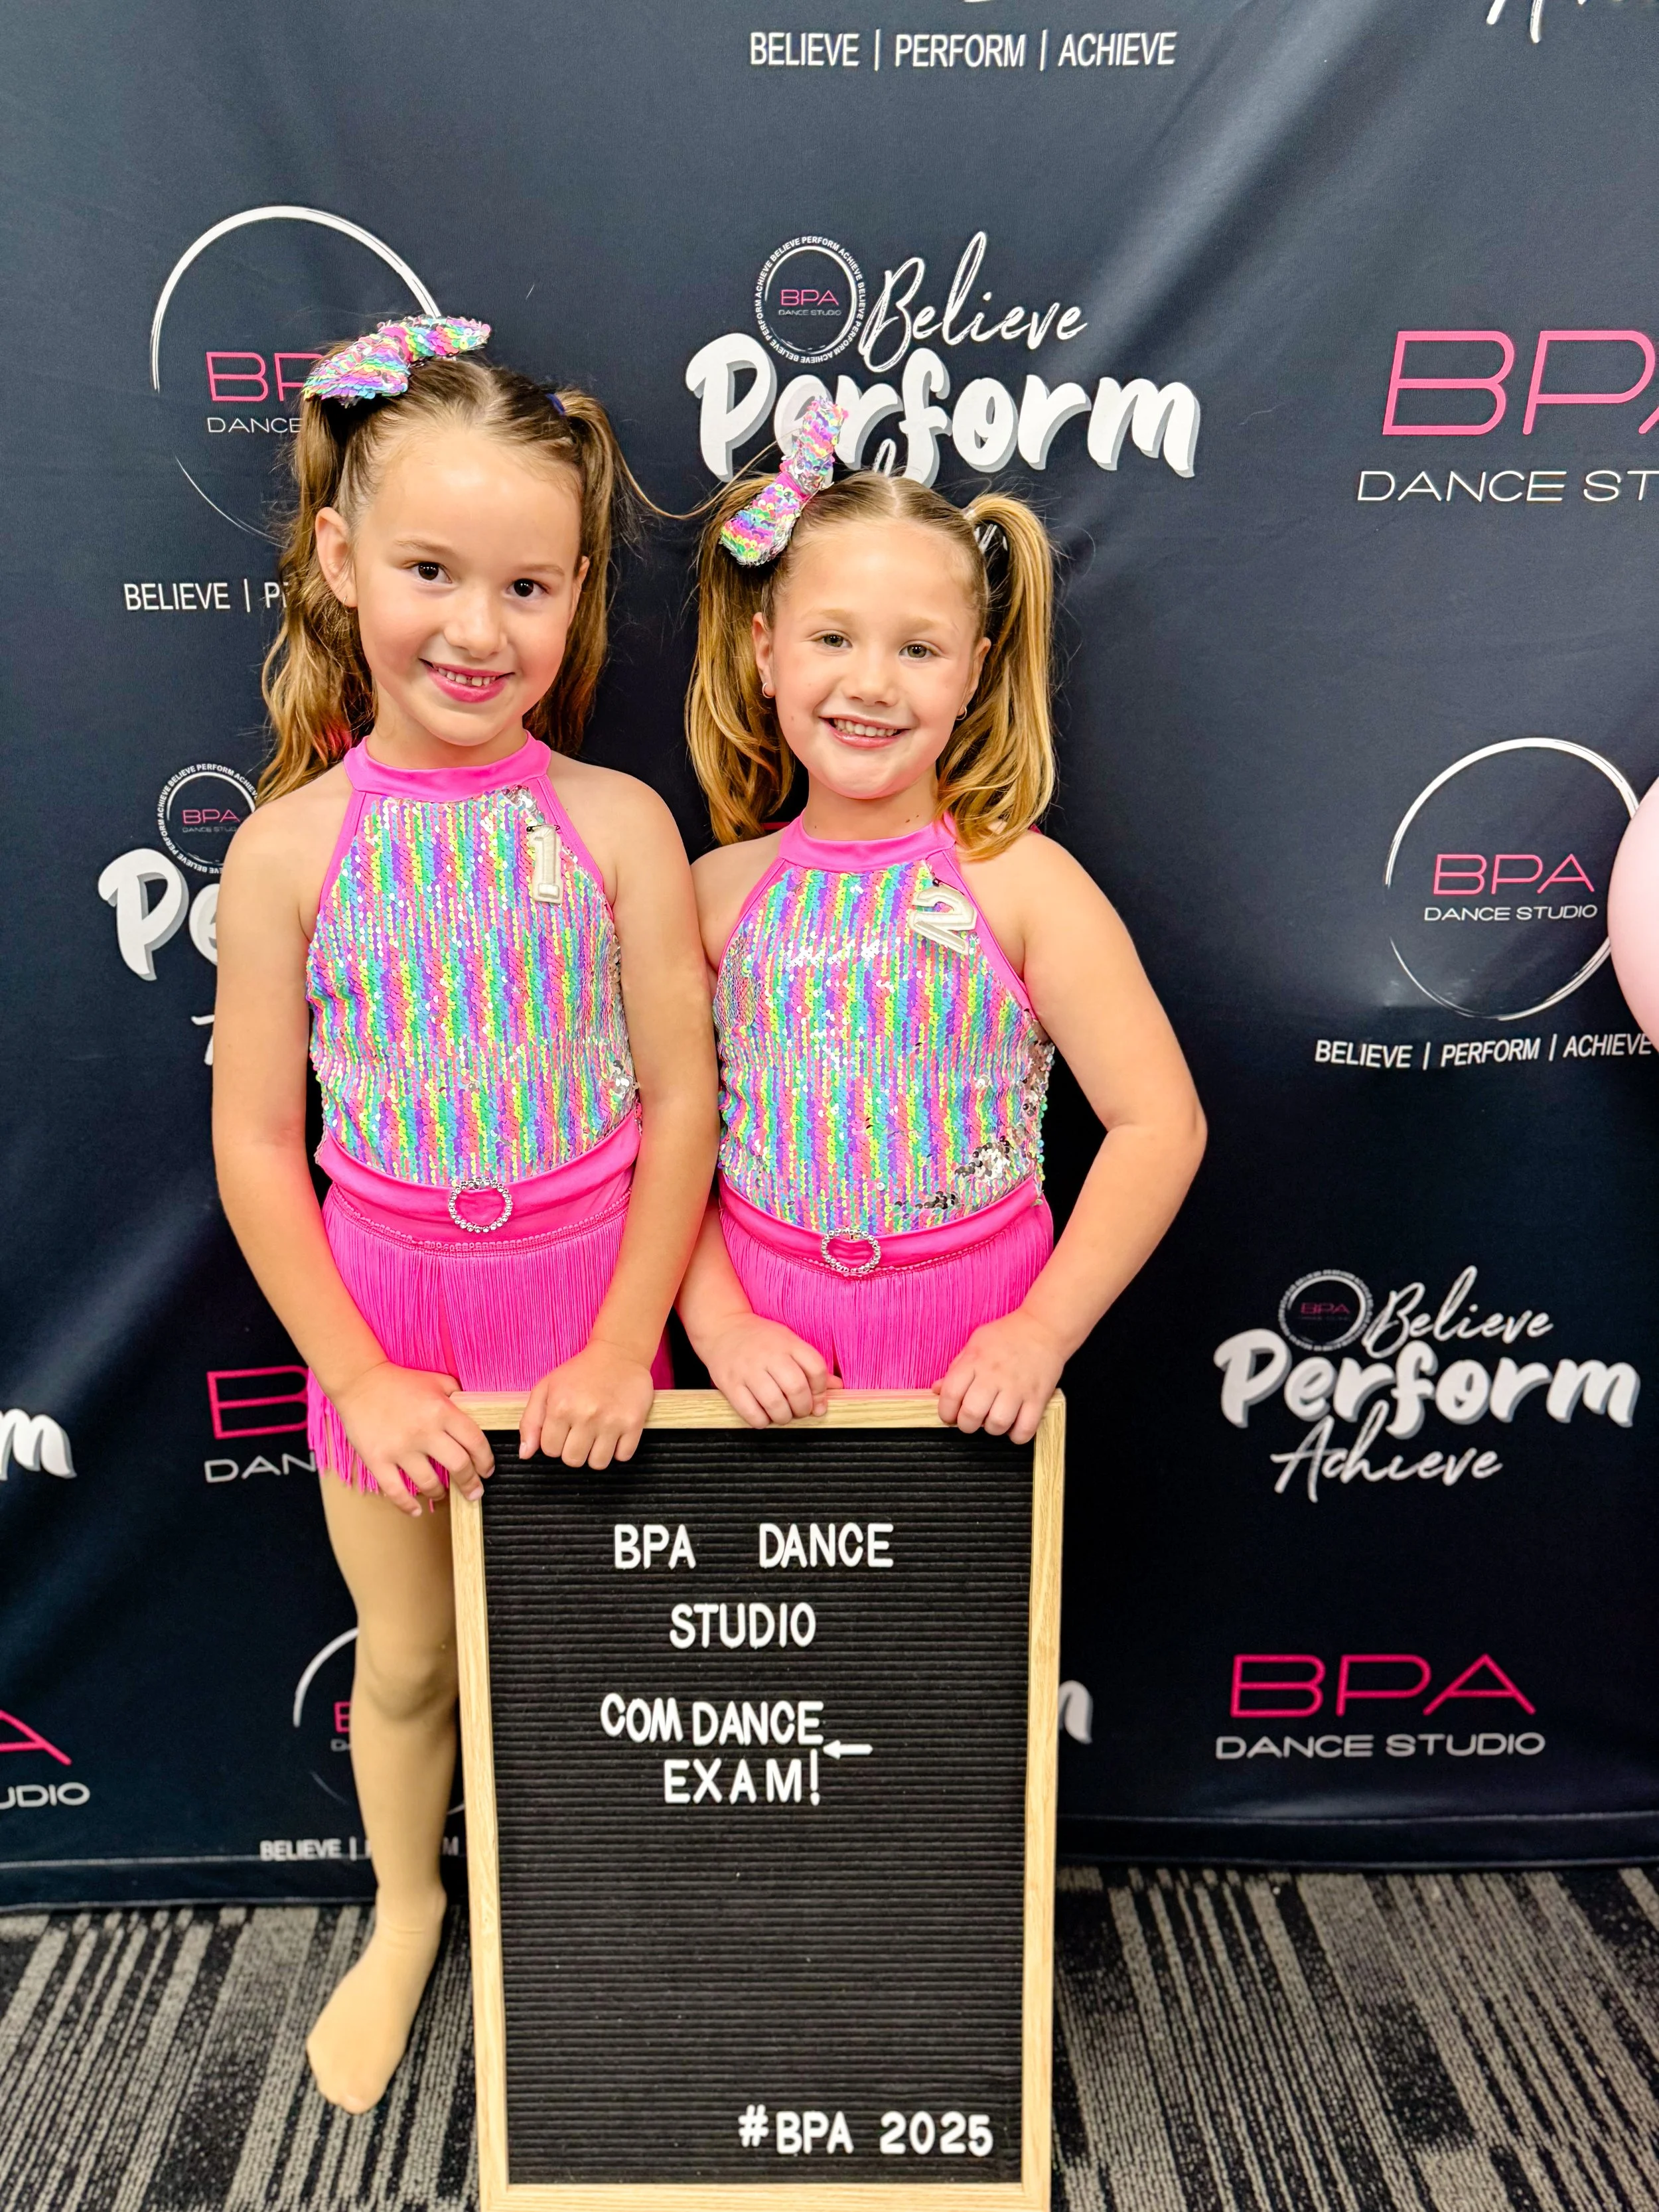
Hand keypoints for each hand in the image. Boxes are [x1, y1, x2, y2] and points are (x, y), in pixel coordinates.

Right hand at [331, 1362, 494, 1514]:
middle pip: (459, 1466)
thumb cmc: (400, 1382)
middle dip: (471, 1483)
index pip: (475, 1442)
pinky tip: (415, 1510)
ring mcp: (400, 1448)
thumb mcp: (437, 1381)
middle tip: (474, 1492)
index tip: (487, 1470)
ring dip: (440, 1492)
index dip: (486, 1460)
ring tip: (442, 1493)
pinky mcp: (377, 1460)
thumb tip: (477, 1415)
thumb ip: (458, 1397)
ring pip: (429, 1482)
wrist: (359, 1381)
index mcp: (442, 1411)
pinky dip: (407, 1505)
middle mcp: (424, 1431)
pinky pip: (395, 1491)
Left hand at [519, 1341, 655, 1468]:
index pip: (550, 1450)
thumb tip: (525, 1454)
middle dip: (574, 1450)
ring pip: (598, 1463)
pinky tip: (615, 1432)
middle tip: (580, 1432)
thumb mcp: (546, 1388)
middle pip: (573, 1460)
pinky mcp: (634, 1423)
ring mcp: (612, 1421)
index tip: (563, 1429)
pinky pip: (623, 1457)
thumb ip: (531, 1421)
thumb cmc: (579, 1372)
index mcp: (561, 1407)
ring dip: (596, 1454)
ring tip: (598, 1434)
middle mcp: (586, 1416)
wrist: (619, 1353)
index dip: (555, 1442)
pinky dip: (618, 1450)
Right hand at [701, 1312, 835, 1427]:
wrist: (722, 1328)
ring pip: (775, 1404)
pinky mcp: (730, 1384)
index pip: (816, 1368)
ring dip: (784, 1417)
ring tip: (783, 1415)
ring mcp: (747, 1370)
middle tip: (800, 1411)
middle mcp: (768, 1355)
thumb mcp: (788, 1342)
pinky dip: (762, 1421)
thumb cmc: (761, 1339)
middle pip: (797, 1388)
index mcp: (787, 1342)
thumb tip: (837, 1388)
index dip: (821, 1391)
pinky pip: (751, 1413)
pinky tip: (763, 1415)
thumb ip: (811, 1366)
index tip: (817, 1401)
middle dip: (803, 1408)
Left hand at [935, 1310, 1063, 1444]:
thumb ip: (956, 1368)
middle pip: (972, 1414)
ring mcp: (1018, 1388)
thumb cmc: (1007, 1335)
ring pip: (998, 1424)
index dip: (945, 1412)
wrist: (1044, 1328)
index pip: (951, 1395)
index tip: (950, 1415)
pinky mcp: (1038, 1398)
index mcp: (975, 1361)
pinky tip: (1014, 1424)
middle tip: (971, 1420)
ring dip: (992, 1429)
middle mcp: (994, 1376)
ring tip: (994, 1419)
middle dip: (966, 1424)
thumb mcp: (975, 1343)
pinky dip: (1017, 1435)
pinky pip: (1025, 1429)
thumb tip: (937, 1390)